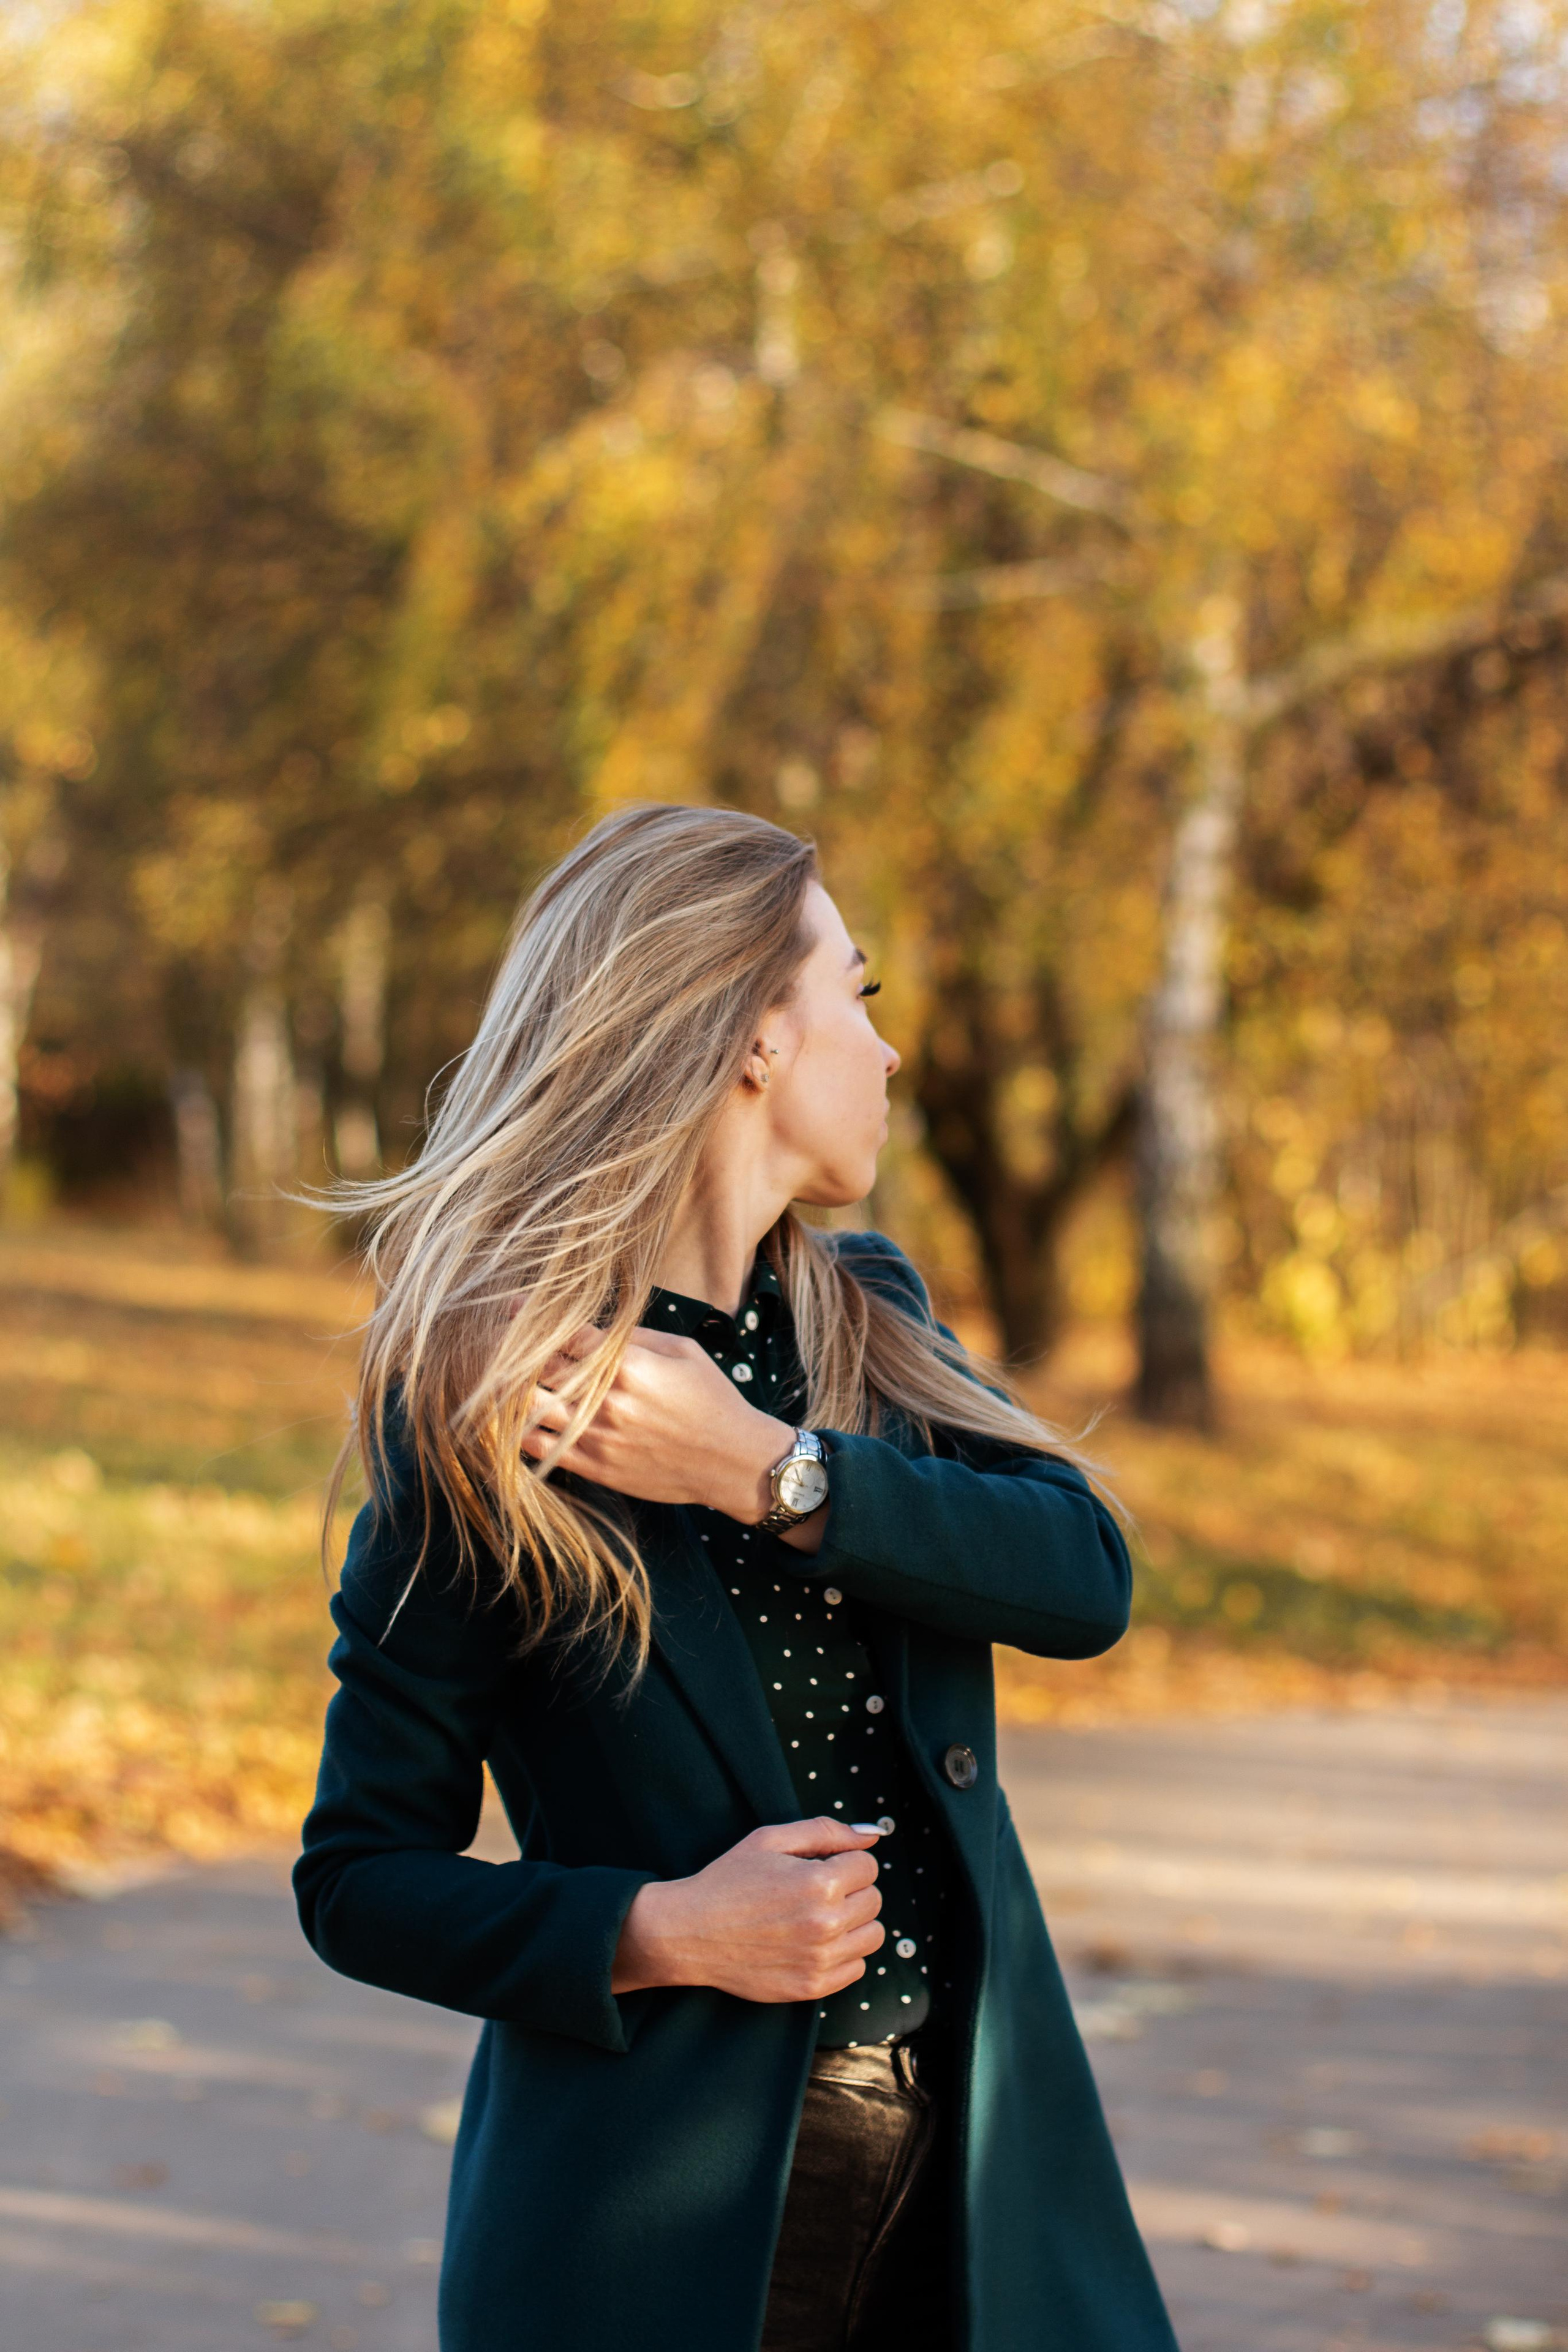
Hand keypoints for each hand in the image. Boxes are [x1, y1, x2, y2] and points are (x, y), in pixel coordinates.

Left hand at [522, 1323, 805, 1527]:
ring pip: (530, 1409)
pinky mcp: (595, 1468)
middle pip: (538, 1370)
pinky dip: (520, 1431)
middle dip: (514, 1353)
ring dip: (511, 1391)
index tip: (513, 1309)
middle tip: (498, 1343)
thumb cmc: (712, 1399)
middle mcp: (606, 1399)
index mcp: (628, 1364)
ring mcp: (598, 1436)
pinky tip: (517, 1419)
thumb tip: (593, 1326)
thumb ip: (634, 1336)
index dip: (533, 1319)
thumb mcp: (682, 1351)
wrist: (732, 1461)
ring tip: (498, 1379)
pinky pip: (540, 1449)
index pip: (564, 1335)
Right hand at [611, 1817, 884, 2000]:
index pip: (868, 1865)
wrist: (689, 1933)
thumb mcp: (770, 1840)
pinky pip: (857, 1968)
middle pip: (874, 1900)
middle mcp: (825, 1924)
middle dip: (851, 1889)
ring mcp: (820, 1960)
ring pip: (873, 1936)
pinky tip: (812, 1943)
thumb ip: (825, 1831)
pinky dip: (843, 1954)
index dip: (843, 1861)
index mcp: (819, 1882)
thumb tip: (872, 1835)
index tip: (819, 1866)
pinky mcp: (812, 1988)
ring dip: (852, 1923)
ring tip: (817, 1916)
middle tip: (814, 1891)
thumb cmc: (728, 1881)